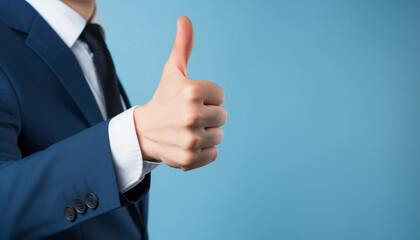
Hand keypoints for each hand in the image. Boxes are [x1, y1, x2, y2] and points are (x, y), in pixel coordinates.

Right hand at [134, 16, 226, 170]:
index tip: (191, 100)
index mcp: (191, 91)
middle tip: (188, 116)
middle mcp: (191, 115)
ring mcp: (191, 139)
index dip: (208, 98)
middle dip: (209, 116)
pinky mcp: (190, 158)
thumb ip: (183, 46)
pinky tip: (188, 144)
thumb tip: (184, 19)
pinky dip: (204, 151)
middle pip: (223, 117)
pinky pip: (214, 153)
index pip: (221, 96)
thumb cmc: (164, 98)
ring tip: (187, 130)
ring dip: (206, 134)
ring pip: (219, 135)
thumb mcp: (173, 71)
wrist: (144, 131)